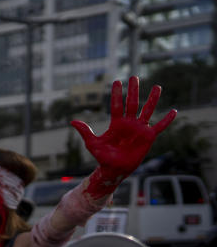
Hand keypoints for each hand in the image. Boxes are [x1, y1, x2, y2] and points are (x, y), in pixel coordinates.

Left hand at [71, 77, 176, 195]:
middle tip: (134, 77)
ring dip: (152, 99)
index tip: (117, 81)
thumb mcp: (92, 144)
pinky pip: (160, 127)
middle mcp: (129, 123)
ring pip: (147, 111)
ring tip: (157, 87)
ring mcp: (140, 129)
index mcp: (116, 123)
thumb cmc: (102, 157)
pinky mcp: (148, 137)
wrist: (114, 170)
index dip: (117, 94)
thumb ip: (85, 132)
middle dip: (133, 91)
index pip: (117, 105)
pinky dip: (166, 120)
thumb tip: (72, 121)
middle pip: (132, 103)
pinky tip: (174, 111)